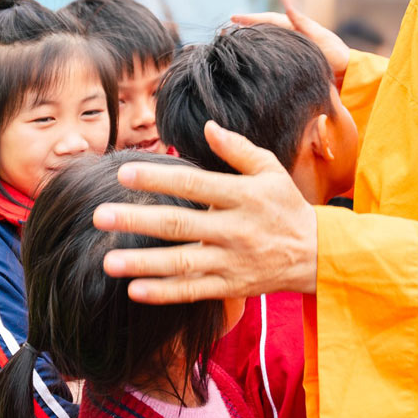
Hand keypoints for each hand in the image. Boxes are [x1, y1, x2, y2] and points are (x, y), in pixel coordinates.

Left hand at [95, 121, 318, 302]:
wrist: (316, 254)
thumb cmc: (286, 206)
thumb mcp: (270, 171)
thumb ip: (238, 149)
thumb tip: (208, 125)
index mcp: (243, 196)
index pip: (194, 184)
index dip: (158, 178)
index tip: (124, 173)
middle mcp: (235, 229)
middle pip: (179, 225)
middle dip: (138, 220)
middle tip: (101, 215)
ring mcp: (232, 261)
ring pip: (181, 263)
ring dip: (143, 263)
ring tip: (108, 259)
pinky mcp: (231, 286)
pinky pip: (193, 291)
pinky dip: (163, 292)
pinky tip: (134, 290)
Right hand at [231, 0, 350, 81]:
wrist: (347, 73)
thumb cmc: (335, 54)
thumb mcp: (317, 36)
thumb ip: (299, 20)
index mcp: (295, 27)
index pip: (268, 20)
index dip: (250, 19)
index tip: (232, 18)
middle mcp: (292, 35)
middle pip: (264, 28)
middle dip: (245, 27)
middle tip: (226, 29)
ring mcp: (292, 48)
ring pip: (266, 41)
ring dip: (251, 39)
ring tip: (233, 41)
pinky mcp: (292, 61)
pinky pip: (272, 54)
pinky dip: (261, 53)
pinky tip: (251, 57)